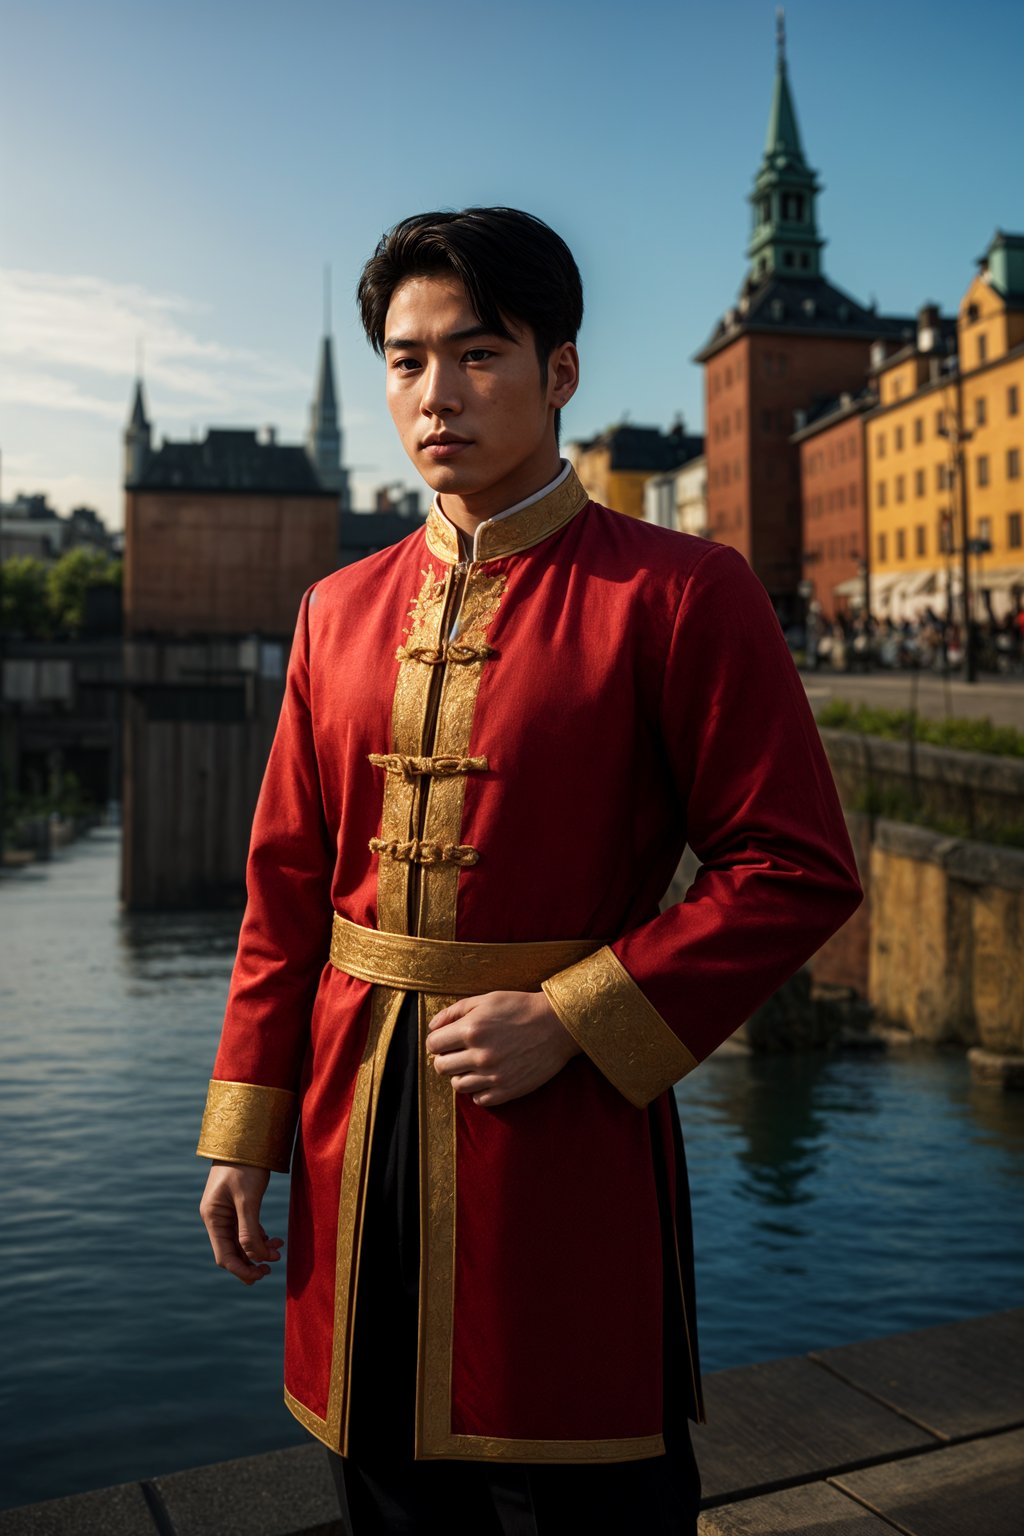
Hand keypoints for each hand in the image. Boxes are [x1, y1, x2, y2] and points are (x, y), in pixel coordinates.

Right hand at [199, 1162, 282, 1284]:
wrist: (246, 1138)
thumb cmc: (245, 1166)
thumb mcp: (248, 1198)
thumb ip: (248, 1229)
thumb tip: (254, 1257)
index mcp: (213, 1218)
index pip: (224, 1256)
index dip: (241, 1270)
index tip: (261, 1275)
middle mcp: (216, 1218)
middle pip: (231, 1252)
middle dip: (251, 1263)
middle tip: (272, 1268)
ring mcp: (226, 1212)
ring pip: (240, 1242)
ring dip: (258, 1250)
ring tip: (278, 1251)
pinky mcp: (237, 1205)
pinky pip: (246, 1230)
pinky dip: (259, 1238)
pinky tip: (274, 1240)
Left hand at [427, 990, 580, 1107]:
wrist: (557, 1025)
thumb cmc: (520, 1008)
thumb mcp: (487, 1000)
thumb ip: (455, 1011)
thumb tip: (432, 1026)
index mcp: (471, 1030)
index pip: (433, 1044)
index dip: (437, 1041)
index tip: (446, 1039)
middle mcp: (479, 1055)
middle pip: (441, 1067)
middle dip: (445, 1058)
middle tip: (459, 1052)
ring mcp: (493, 1076)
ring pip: (457, 1085)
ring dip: (461, 1075)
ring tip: (474, 1064)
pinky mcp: (507, 1090)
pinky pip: (479, 1099)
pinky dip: (479, 1090)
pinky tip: (488, 1076)